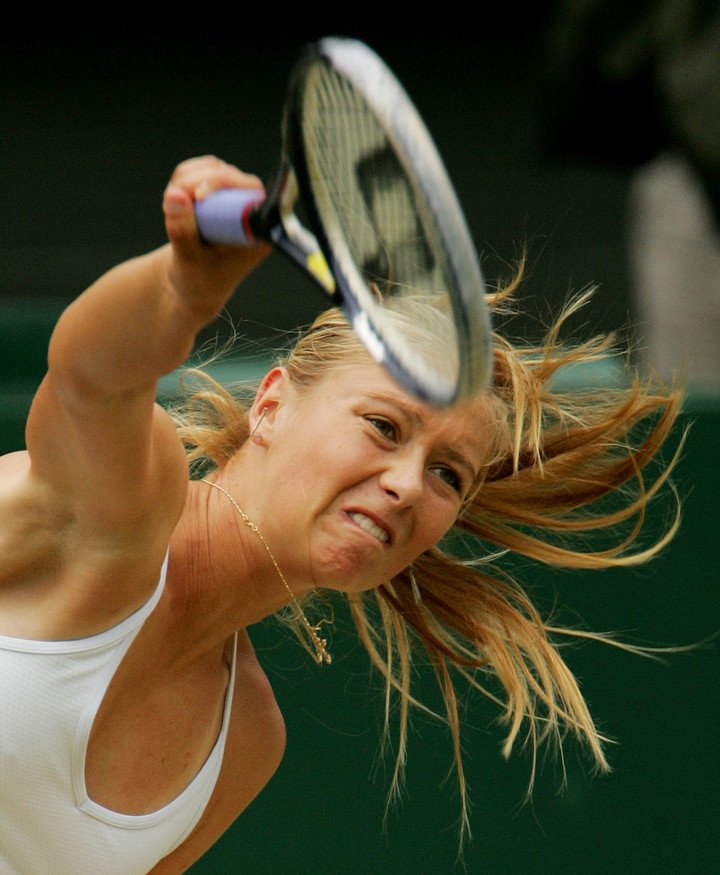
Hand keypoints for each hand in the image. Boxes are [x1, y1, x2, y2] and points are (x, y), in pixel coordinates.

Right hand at [162, 155, 271, 309]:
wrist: (194, 285)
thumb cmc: (198, 280)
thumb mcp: (187, 260)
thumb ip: (182, 230)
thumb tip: (175, 195)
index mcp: (256, 232)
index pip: (249, 193)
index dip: (222, 185)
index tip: (197, 196)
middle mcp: (251, 212)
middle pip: (229, 175)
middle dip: (195, 182)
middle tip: (172, 202)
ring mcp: (235, 199)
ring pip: (212, 168)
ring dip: (186, 181)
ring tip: (172, 210)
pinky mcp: (221, 192)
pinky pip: (202, 170)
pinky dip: (184, 180)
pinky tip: (177, 203)